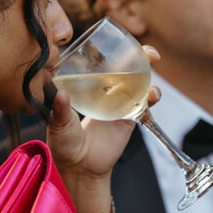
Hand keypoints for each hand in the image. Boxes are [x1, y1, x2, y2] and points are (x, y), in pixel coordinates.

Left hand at [47, 46, 160, 179]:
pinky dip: (151, 99)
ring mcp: (120, 106)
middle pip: (128, 71)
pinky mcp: (129, 120)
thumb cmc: (65, 145)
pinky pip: (144, 106)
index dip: (116, 53)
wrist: (80, 169)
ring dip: (150, 76)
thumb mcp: (59, 125)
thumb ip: (61, 110)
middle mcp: (107, 94)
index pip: (105, 65)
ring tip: (153, 70)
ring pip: (140, 85)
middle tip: (151, 53)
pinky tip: (153, 95)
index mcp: (90, 89)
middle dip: (141, 58)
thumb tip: (60, 93)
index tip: (124, 43)